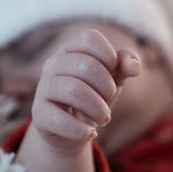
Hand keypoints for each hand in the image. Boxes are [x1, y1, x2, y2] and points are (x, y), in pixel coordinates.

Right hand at [31, 28, 140, 155]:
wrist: (71, 129)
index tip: (113, 74)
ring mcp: (43, 88)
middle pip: (86, 66)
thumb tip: (134, 67)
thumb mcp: (113, 77)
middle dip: (107, 88)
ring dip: (98, 109)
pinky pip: (59, 119)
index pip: (90, 39)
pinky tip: (90, 133)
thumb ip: (125, 64)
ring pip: (74, 91)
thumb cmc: (94, 95)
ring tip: (104, 118)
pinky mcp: (39, 114)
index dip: (109, 56)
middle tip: (109, 102)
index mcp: (70, 49)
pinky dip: (82, 129)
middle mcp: (53, 64)